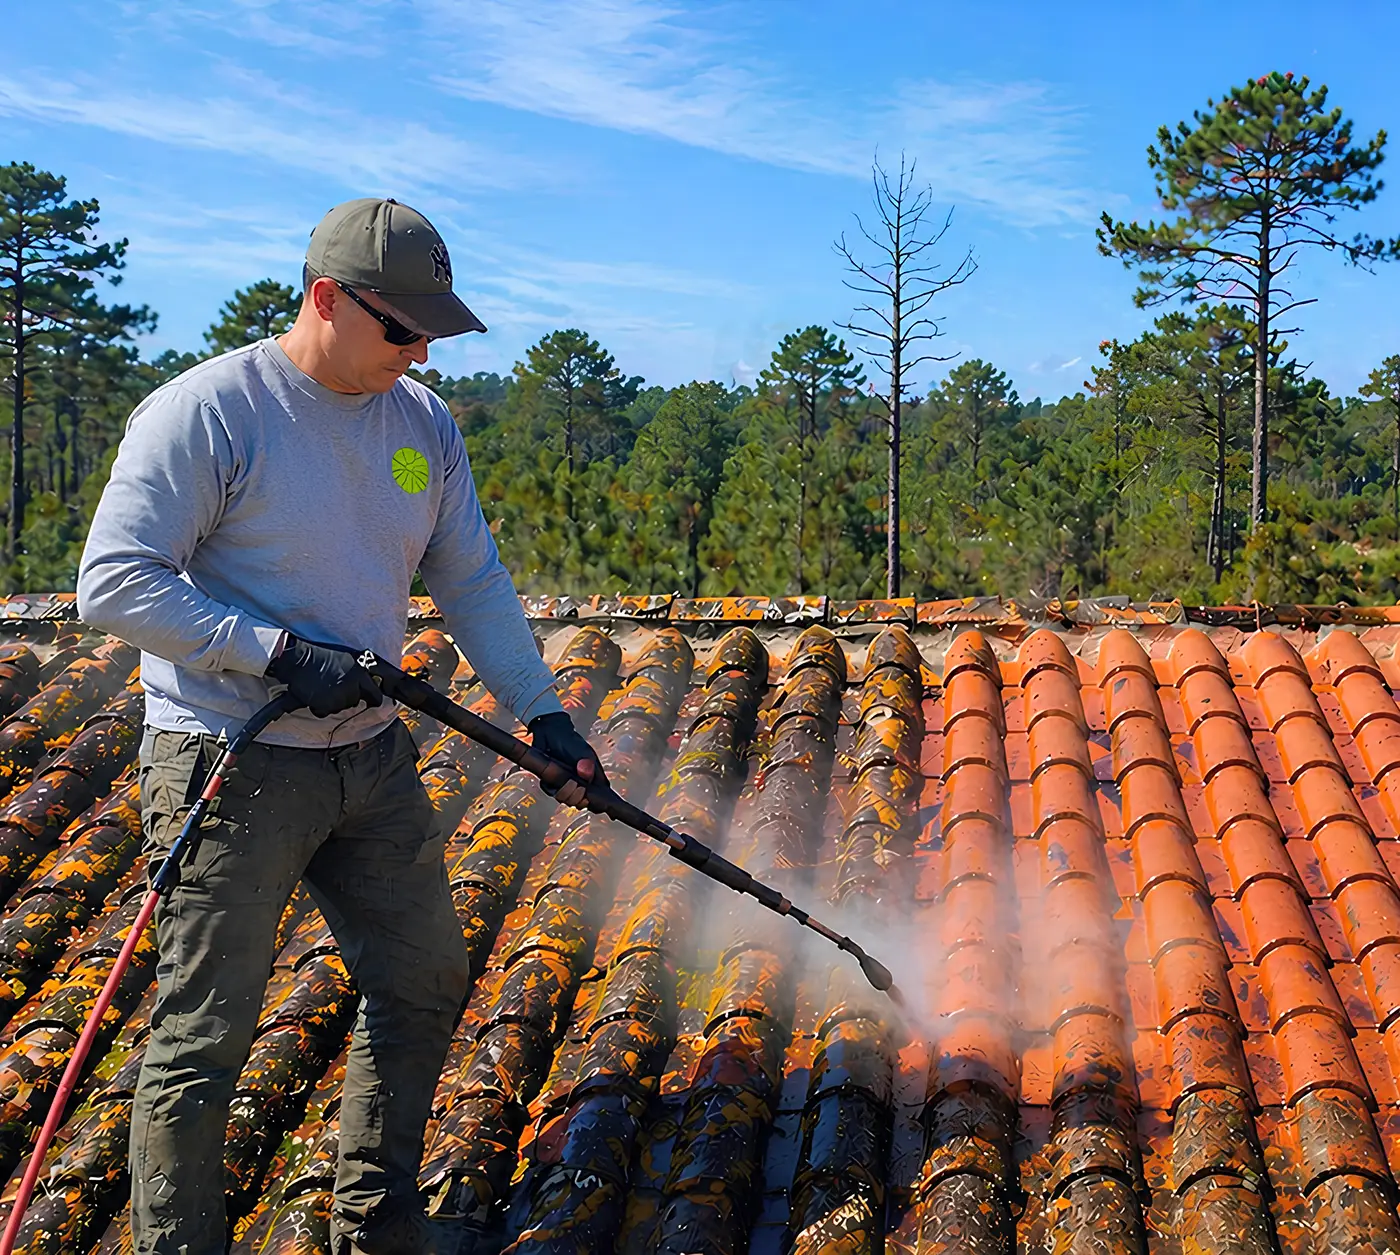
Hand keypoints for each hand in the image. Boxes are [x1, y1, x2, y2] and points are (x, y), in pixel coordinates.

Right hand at [265, 636, 383, 717]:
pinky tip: (314, 695)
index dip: (372, 699)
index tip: (370, 701)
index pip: (375, 694)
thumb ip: (360, 675)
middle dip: (347, 698)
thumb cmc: (322, 657)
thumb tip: (368, 685)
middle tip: (335, 688)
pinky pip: (325, 712)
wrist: (300, 659)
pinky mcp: (325, 705)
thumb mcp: (349, 660)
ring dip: (333, 702)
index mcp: (360, 674)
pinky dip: (319, 707)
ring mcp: (339, 697)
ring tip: (323, 688)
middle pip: (355, 701)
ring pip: (340, 707)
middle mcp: (353, 687)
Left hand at [527, 710, 607, 806]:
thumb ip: (586, 762)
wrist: (551, 733)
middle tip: (575, 786)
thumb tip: (587, 775)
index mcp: (594, 778)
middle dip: (577, 798)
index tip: (589, 797)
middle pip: (581, 802)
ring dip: (564, 793)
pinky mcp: (553, 784)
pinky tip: (550, 778)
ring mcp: (567, 785)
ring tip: (565, 780)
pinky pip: (551, 792)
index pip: (600, 797)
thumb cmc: (571, 742)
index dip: (597, 803)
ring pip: (566, 799)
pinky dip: (550, 787)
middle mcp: (581, 784)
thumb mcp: (582, 750)